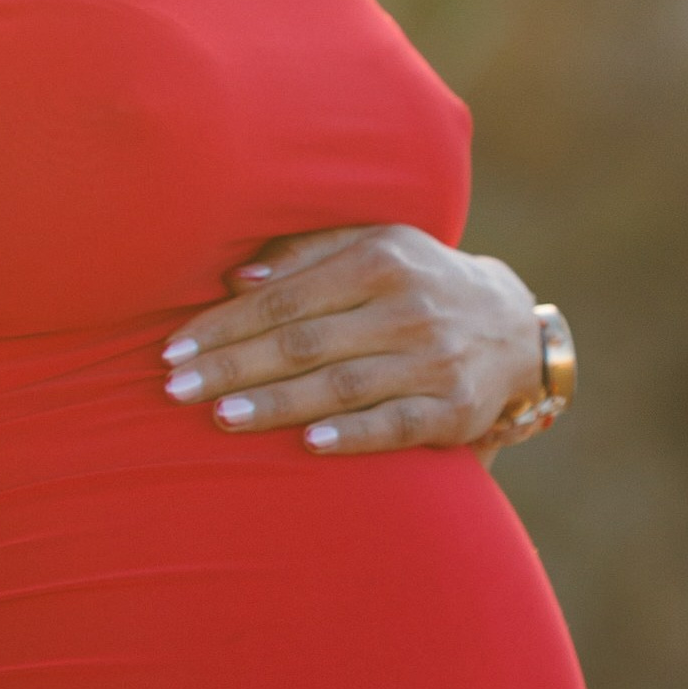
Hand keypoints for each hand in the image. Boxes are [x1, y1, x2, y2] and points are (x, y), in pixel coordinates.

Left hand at [160, 224, 538, 455]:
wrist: (513, 329)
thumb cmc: (417, 282)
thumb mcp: (374, 245)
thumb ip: (305, 254)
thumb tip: (235, 276)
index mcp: (379, 260)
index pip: (285, 297)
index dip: (225, 325)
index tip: (174, 350)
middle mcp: (408, 308)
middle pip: (304, 341)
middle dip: (233, 366)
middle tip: (175, 389)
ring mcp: (434, 361)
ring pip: (342, 385)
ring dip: (277, 403)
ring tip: (221, 416)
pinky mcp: (456, 410)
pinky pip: (397, 424)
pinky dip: (353, 435)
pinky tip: (308, 443)